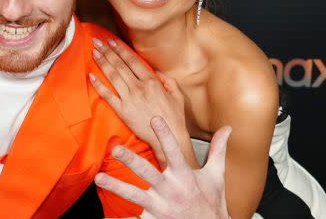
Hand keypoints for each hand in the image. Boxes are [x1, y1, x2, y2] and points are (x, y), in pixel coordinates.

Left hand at [89, 38, 189, 166]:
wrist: (169, 138)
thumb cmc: (174, 118)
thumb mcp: (177, 95)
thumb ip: (168, 80)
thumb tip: (157, 72)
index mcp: (152, 82)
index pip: (132, 61)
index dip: (120, 50)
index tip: (111, 41)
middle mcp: (139, 88)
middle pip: (119, 65)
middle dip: (107, 52)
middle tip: (97, 42)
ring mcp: (130, 99)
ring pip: (113, 76)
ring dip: (102, 63)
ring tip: (94, 52)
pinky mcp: (123, 111)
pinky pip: (108, 96)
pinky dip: (99, 85)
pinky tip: (91, 76)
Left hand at [96, 116, 230, 218]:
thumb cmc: (212, 201)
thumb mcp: (216, 175)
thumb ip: (218, 150)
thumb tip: (227, 128)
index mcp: (185, 176)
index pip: (174, 151)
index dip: (165, 135)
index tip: (155, 118)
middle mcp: (171, 190)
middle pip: (148, 172)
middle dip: (132, 160)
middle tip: (116, 149)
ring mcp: (161, 206)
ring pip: (135, 194)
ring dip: (116, 186)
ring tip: (99, 178)